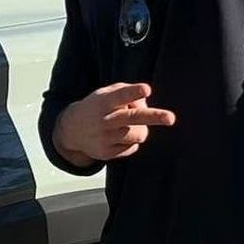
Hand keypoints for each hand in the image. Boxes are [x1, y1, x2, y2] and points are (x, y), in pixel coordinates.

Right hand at [54, 82, 175, 163]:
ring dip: (141, 129)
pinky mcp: (107, 153)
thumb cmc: (97, 107)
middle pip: (133, 118)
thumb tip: (145, 106)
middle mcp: (105, 120)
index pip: (121, 95)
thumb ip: (127, 92)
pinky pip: (133, 147)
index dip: (134, 92)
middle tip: (171, 118)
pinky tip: (118, 136)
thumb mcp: (107, 93)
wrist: (72, 130)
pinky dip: (131, 141)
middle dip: (153, 117)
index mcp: (104, 101)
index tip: (146, 89)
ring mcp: (106, 138)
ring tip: (128, 125)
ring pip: (139, 134)